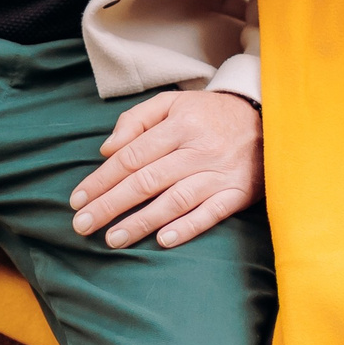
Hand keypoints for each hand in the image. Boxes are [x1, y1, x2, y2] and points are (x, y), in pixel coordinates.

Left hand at [69, 89, 262, 250]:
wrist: (266, 120)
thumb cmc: (208, 115)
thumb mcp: (172, 103)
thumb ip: (136, 120)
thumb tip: (106, 150)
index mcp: (179, 125)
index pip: (131, 156)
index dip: (101, 179)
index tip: (77, 200)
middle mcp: (198, 149)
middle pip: (146, 180)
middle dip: (110, 205)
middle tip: (83, 225)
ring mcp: (219, 173)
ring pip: (174, 200)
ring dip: (141, 221)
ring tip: (113, 239)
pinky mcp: (237, 193)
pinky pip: (210, 213)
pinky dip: (187, 228)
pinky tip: (163, 241)